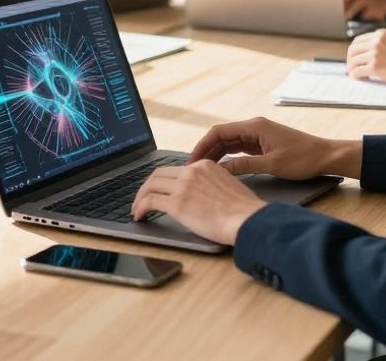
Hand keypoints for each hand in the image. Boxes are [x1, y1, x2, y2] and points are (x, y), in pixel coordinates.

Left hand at [130, 160, 266, 244]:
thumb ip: (212, 185)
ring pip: (150, 185)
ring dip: (140, 197)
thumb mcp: (228, 186)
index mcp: (204, 166)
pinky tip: (139, 216)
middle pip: (158, 173)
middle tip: (142, 198)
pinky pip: (150, 201)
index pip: (176, 169)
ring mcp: (183, 186)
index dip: (163, 180)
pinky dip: (140, 208)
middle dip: (147, 186)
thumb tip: (202, 196)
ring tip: (137, 209)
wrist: (248, 220)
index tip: (159, 189)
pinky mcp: (177, 203)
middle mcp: (192, 172)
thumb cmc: (244, 211)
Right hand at [187, 117, 360, 179]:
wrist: (326, 157)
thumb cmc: (303, 158)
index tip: (191, 160)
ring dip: (215, 155)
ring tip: (201, 170)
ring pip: (229, 143)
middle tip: (192, 168)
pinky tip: (220, 168)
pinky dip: (227, 157)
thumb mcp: (272, 165)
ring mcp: (258, 135)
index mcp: (255, 126)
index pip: (219, 132)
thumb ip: (244, 167)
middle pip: (221, 136)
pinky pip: (238, 149)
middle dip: (205, 151)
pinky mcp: (262, 144)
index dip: (202, 145)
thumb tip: (219, 171)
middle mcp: (254, 127)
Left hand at [346, 29, 385, 86]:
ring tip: (354, 74)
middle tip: (351, 66)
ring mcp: (374, 54)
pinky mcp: (375, 67)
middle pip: (353, 50)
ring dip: (351, 68)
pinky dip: (355, 75)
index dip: (354, 50)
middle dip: (350, 59)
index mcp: (380, 35)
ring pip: (353, 61)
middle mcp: (376, 42)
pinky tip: (359, 78)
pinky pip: (357, 71)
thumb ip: (385, 44)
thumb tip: (374, 51)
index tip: (355, 56)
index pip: (359, 40)